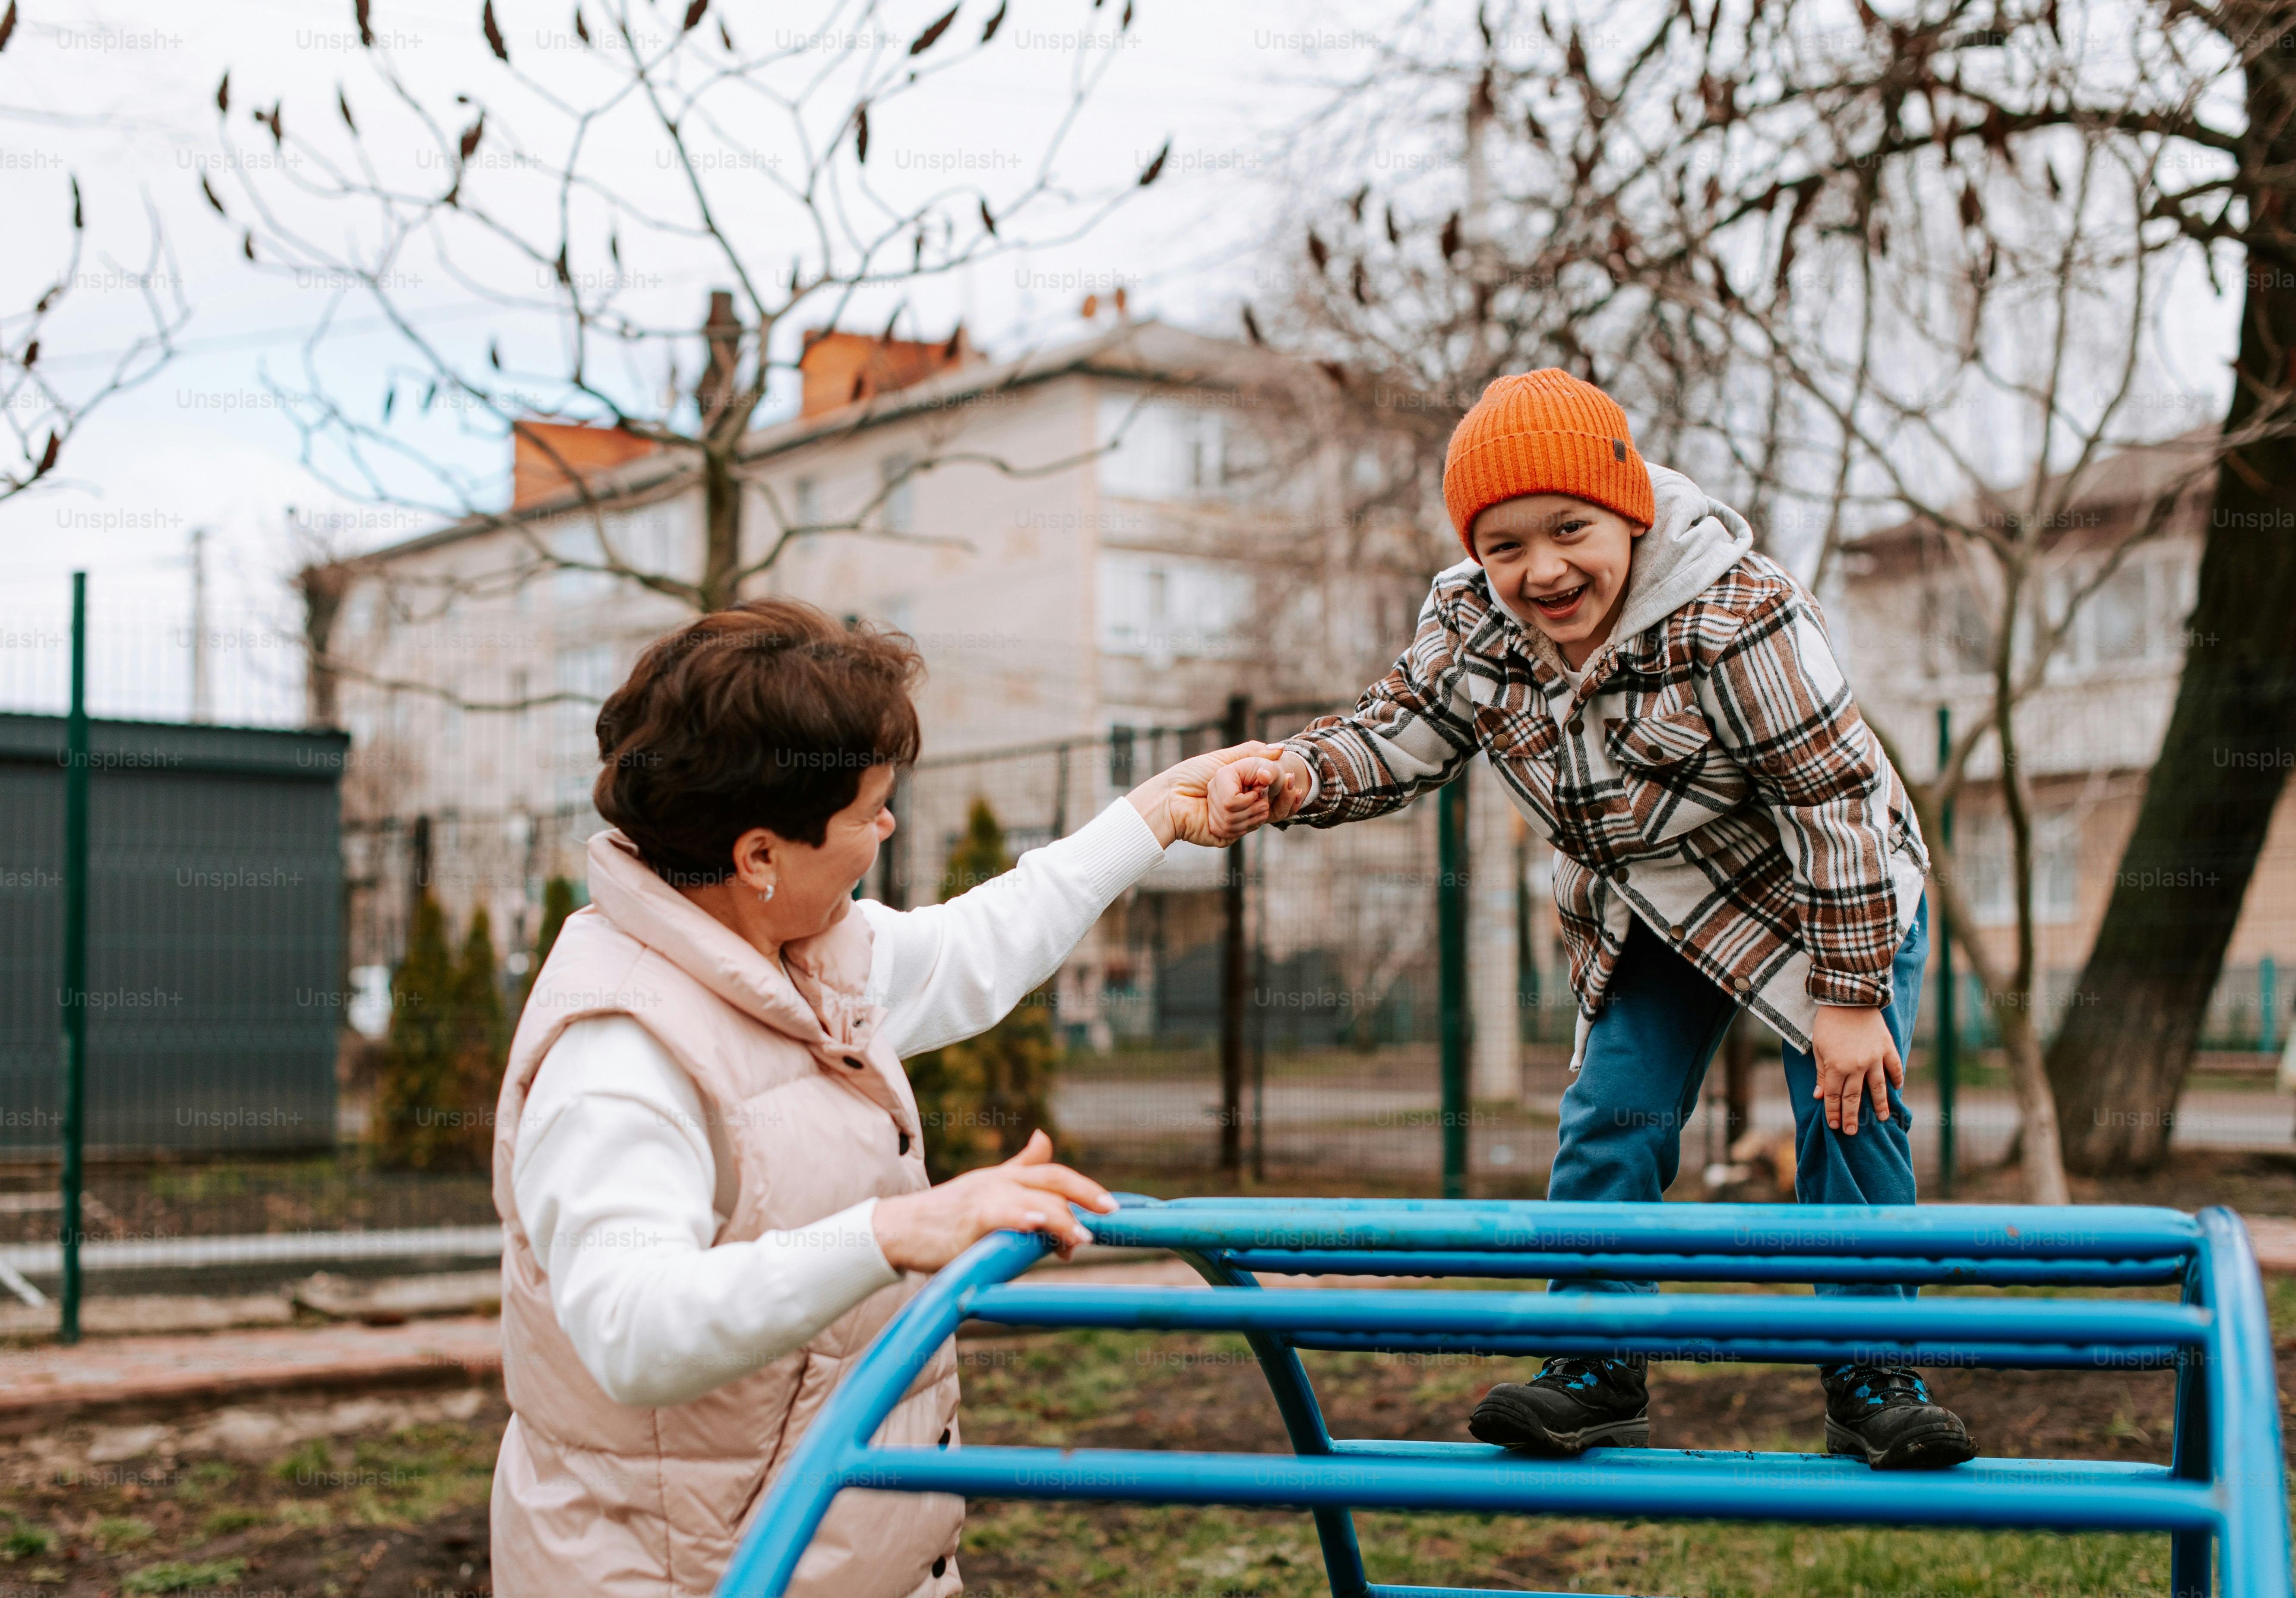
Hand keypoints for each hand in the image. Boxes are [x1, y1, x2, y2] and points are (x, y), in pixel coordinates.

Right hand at [870, 1130, 1115, 1272]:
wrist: (900, 1229)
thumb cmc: (947, 1214)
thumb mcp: (988, 1186)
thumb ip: (1020, 1167)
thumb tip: (1046, 1137)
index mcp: (1008, 1177)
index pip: (1055, 1173)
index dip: (1087, 1187)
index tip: (1114, 1206)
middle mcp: (1001, 1181)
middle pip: (1054, 1179)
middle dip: (1087, 1195)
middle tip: (1112, 1215)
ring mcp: (986, 1196)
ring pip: (1034, 1198)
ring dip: (1061, 1217)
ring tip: (1082, 1238)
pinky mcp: (969, 1216)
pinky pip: (1000, 1213)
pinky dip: (1020, 1216)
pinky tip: (1036, 1225)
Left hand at [1127, 741, 1295, 847]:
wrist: (1170, 798)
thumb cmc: (1192, 776)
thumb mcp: (1225, 759)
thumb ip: (1253, 754)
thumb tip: (1281, 749)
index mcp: (1246, 792)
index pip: (1278, 797)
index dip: (1288, 793)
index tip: (1291, 783)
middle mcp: (1244, 809)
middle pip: (1273, 806)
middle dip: (1263, 793)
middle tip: (1253, 786)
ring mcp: (1237, 824)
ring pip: (1259, 815)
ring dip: (1240, 803)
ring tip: (1216, 797)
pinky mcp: (1228, 836)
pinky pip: (1243, 825)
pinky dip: (1230, 815)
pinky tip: (1213, 810)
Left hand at [1810, 1005, 1903, 1135]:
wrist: (1848, 997)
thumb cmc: (1828, 1023)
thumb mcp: (1819, 1049)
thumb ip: (1823, 1073)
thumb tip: (1820, 1096)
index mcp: (1838, 1067)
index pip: (1835, 1095)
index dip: (1834, 1111)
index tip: (1834, 1125)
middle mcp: (1858, 1066)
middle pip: (1855, 1097)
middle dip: (1852, 1116)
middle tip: (1851, 1132)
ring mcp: (1875, 1057)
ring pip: (1878, 1087)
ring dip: (1879, 1104)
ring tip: (1882, 1118)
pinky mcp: (1886, 1047)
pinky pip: (1894, 1067)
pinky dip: (1897, 1078)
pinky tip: (1897, 1089)